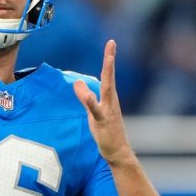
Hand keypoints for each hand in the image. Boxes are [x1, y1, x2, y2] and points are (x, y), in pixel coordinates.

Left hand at [73, 40, 133, 166]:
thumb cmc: (107, 132)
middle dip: (110, 59)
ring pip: (107, 90)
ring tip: (109, 59)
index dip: (109, 59)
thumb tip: (77, 82)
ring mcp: (108, 111)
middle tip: (112, 43)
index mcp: (110, 98)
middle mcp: (112, 101)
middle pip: (110, 77)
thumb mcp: (93, 112)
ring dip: (109, 74)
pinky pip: (96, 111)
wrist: (118, 152)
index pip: (108, 75)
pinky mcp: (103, 122)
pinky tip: (88, 95)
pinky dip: (91, 102)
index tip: (111, 43)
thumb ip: (85, 97)